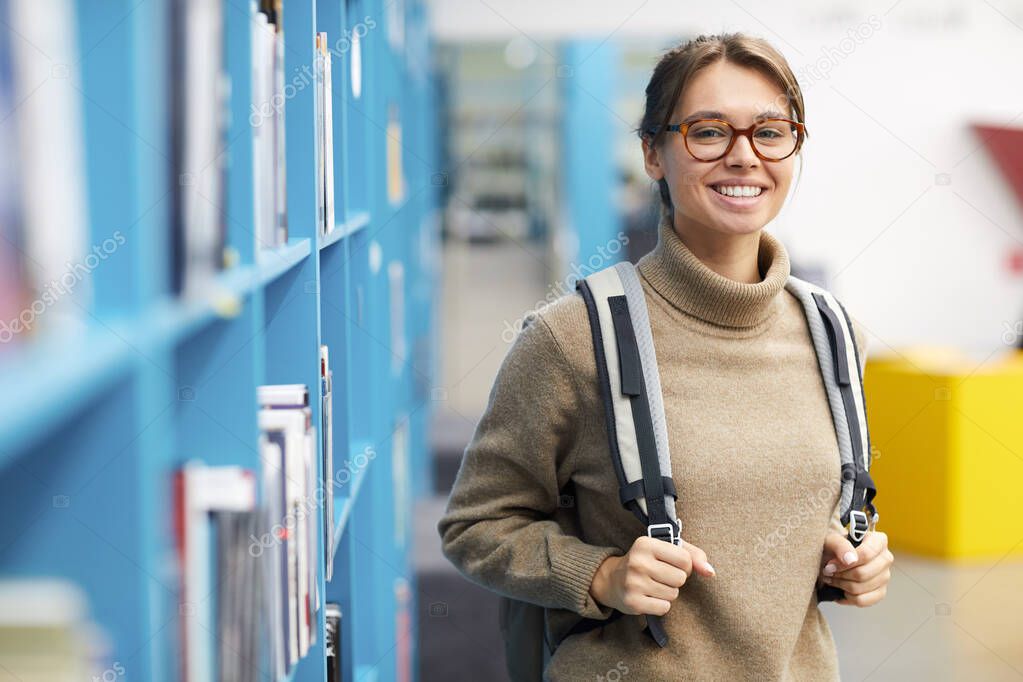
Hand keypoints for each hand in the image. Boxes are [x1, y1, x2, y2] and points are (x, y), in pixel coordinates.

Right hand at [589, 536, 715, 616]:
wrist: (612, 580)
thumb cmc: (646, 562)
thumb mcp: (666, 549)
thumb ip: (693, 555)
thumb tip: (710, 572)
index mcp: (646, 544)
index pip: (685, 559)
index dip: (685, 566)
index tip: (672, 565)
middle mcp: (638, 562)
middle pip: (680, 578)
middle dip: (675, 580)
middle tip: (661, 576)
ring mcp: (633, 582)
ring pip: (673, 594)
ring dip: (667, 593)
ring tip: (653, 585)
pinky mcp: (633, 602)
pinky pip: (664, 608)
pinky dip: (660, 605)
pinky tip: (648, 596)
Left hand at [819, 530, 893, 606]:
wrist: (830, 559)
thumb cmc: (833, 547)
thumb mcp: (831, 540)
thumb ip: (840, 545)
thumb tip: (850, 559)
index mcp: (878, 541)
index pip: (867, 553)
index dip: (846, 562)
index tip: (830, 564)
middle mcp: (886, 558)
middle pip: (863, 573)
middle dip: (841, 575)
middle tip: (828, 571)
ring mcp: (885, 577)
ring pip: (862, 588)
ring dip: (841, 585)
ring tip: (832, 578)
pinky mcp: (880, 592)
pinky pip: (864, 601)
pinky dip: (847, 597)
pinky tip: (840, 589)